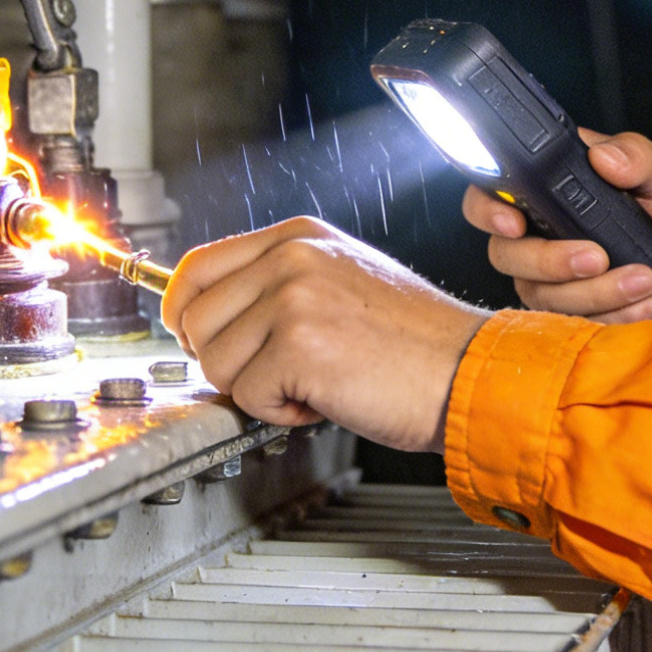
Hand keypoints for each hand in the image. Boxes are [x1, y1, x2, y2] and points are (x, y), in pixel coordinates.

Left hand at [160, 217, 487, 453]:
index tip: (194, 337)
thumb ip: (278, 284)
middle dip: (225, 360)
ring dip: (256, 389)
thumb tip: (212, 312)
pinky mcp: (298, 346)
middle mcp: (292, 258)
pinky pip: (247, 397)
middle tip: (274, 373)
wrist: (467, 372)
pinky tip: (324, 399)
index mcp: (299, 237)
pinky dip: (281, 414)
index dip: (184, 312)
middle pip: (194, 318)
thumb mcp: (342, 282)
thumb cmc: (414, 342)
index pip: (196, 266)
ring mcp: (293, 298)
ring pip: (214, 362)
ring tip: (310, 382)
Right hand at [463, 130, 651, 326]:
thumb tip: (604, 156)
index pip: (491, 194)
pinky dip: (613, 316)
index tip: (514, 223)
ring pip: (541, 295)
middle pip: (507, 254)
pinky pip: (573, 325)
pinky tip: (648, 302)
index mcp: (552, 189)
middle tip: (599, 257)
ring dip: (594, 293)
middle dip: (549, 262)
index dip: (488, 210)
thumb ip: (639, 156)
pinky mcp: (576, 313)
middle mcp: (542, 234)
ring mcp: (553, 279)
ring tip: (645, 279)